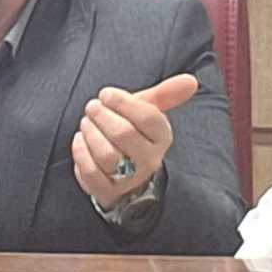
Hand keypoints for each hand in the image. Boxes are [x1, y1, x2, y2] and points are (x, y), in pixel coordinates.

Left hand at [71, 74, 197, 208]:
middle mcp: (149, 159)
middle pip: (123, 134)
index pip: (147, 117)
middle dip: (102, 116)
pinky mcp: (108, 191)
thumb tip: (191, 80)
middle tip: (92, 106)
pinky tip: (80, 140)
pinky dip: (81, 153)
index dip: (123, 102)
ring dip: (91, 133)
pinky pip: (91, 173)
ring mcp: (129, 178)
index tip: (106, 94)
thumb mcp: (148, 111)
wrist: (126, 174)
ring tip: (86, 123)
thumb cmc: (134, 134)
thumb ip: (165, 94)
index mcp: (162, 137)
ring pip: (107, 155)